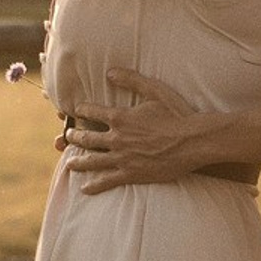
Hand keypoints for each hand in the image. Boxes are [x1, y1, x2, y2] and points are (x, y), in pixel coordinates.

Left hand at [60, 67, 206, 193]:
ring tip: (69, 163)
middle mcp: (117, 138)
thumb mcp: (154, 90)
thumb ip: (131, 80)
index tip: (77, 110)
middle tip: (67, 137)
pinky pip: (108, 180)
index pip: (93, 112)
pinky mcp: (132, 174)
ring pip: (93, 161)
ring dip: (79, 162)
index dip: (83, 110)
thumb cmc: (177, 114)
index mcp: (121, 117)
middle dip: (75, 137)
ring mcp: (123, 158)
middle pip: (88, 138)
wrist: (193, 142)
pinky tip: (85, 188)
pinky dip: (95, 185)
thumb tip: (109, 72)